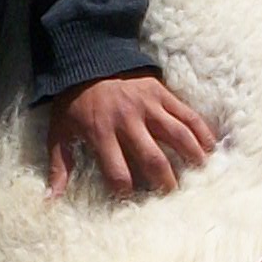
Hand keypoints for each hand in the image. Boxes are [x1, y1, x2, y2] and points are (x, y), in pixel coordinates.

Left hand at [48, 73, 217, 198]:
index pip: (118, 172)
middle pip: (153, 158)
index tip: (133, 202)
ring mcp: (148, 106)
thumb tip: (51, 200)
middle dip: (165, 182)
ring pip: (177, 135)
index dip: (126, 192)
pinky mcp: (161, 93)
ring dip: (192, 156)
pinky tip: (210, 146)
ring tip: (200, 173)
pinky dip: (201, 130)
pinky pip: (186, 114)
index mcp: (101, 133)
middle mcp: (127, 121)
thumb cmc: (73, 101)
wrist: (88, 59)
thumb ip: (59, 166)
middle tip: (173, 196)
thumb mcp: (59, 131)